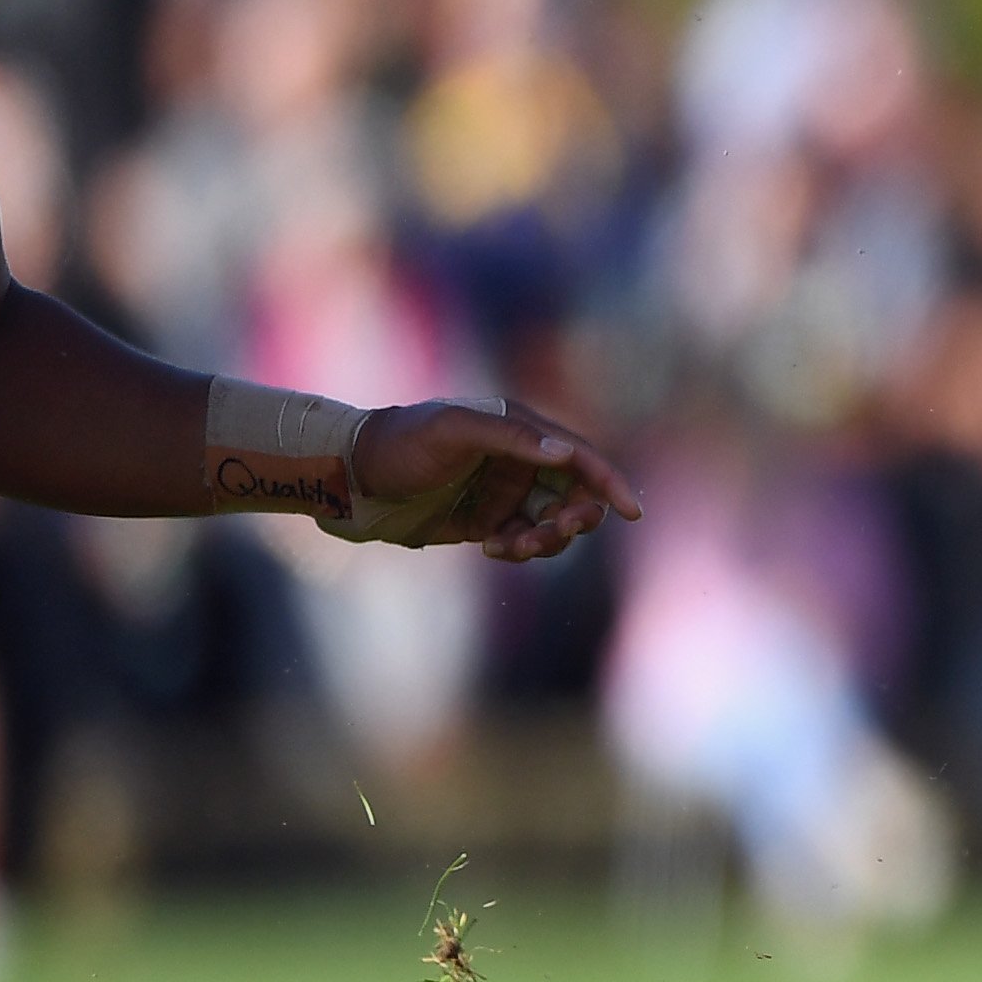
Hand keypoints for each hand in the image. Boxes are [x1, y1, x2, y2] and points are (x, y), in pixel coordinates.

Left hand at [344, 402, 641, 559]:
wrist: (350, 476)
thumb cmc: (400, 444)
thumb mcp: (453, 431)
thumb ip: (511, 438)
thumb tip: (568, 454)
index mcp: (520, 431)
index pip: (581, 457)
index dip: (610, 483)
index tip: (630, 513)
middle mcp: (519, 461)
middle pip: (574, 496)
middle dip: (571, 520)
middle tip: (546, 534)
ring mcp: (504, 493)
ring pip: (551, 524)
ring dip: (544, 540)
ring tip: (508, 546)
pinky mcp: (487, 521)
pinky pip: (522, 541)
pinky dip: (518, 550)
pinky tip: (489, 548)